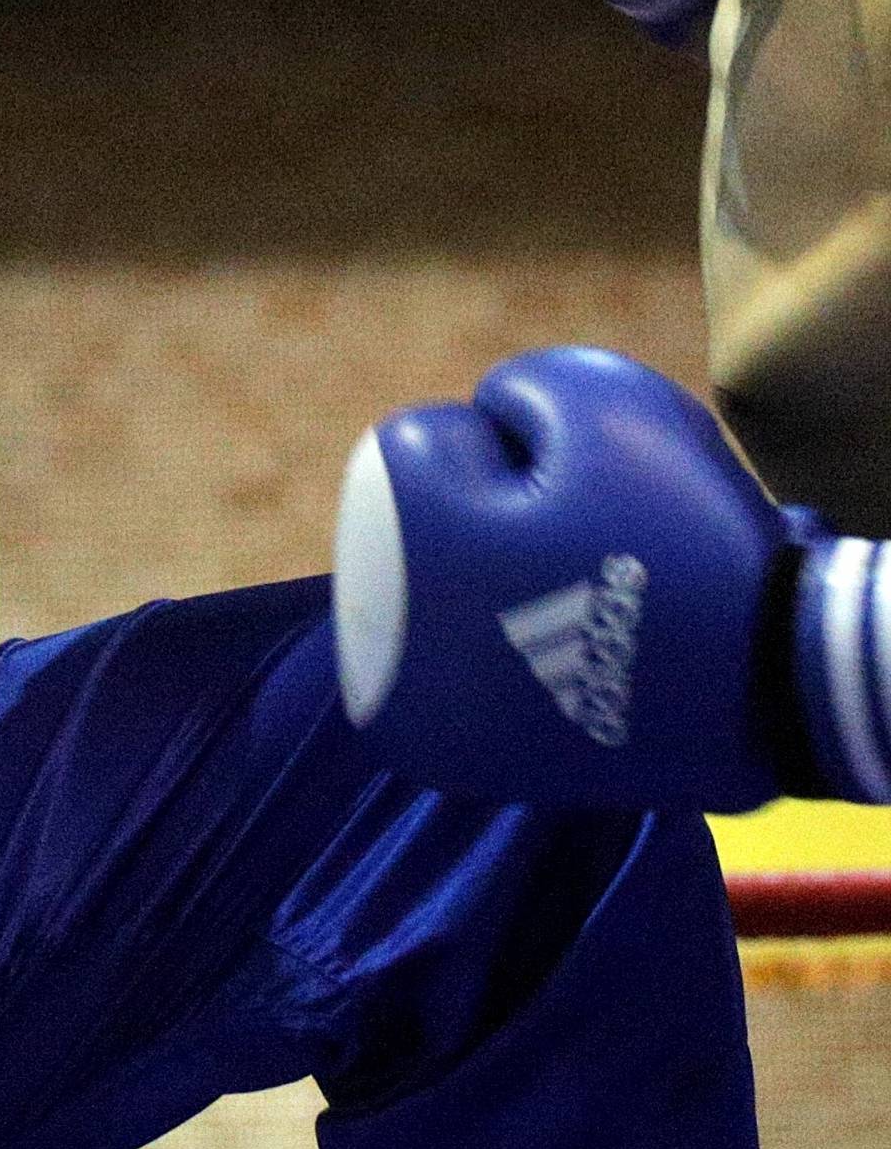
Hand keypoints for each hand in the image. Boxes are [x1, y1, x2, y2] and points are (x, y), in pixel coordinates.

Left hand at [331, 346, 823, 811]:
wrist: (765, 687)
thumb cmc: (682, 534)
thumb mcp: (610, 403)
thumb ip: (519, 388)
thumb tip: (480, 420)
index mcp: (410, 535)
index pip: (420, 446)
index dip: (505, 448)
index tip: (570, 489)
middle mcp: (383, 631)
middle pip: (410, 525)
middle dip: (480, 516)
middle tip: (572, 549)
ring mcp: (413, 709)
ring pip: (422, 595)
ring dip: (473, 585)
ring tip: (569, 604)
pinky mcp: (451, 759)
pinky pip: (447, 671)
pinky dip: (487, 653)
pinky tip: (557, 658)